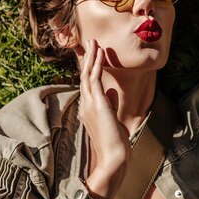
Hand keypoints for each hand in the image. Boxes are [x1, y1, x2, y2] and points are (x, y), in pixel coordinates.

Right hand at [78, 39, 131, 198]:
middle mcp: (85, 104)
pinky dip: (95, 64)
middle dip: (87, 58)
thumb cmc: (114, 143)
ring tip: (93, 41)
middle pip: (84, 75)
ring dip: (91, 56)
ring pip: (87, 74)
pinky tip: (99, 52)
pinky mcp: (96, 103)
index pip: (88, 84)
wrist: (113, 157)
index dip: (89, 68)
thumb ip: (109, 105)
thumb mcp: (112, 120)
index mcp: (88, 108)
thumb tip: (110, 93)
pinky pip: (94, 78)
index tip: (93, 55)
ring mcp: (89, 103)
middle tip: (89, 41)